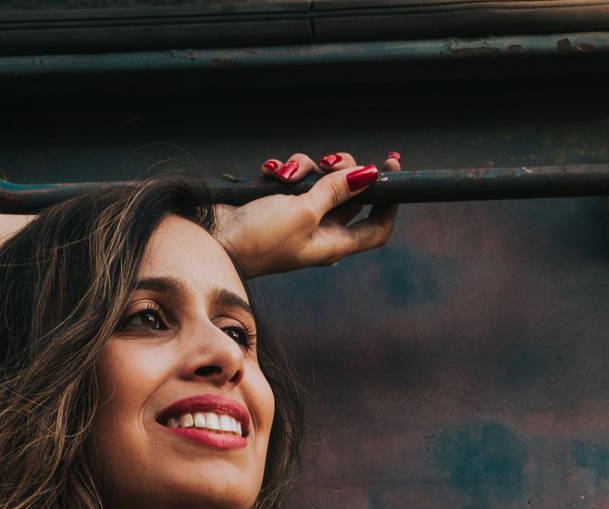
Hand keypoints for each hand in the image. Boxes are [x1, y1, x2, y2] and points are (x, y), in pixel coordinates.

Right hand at [215, 150, 400, 277]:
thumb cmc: (260, 239)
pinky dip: (289, 170)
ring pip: (324, 180)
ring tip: (289, 172)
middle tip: (331, 162)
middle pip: (353, 195)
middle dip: (345, 171)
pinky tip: (271, 172)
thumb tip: (369, 174)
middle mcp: (322, 232)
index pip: (377, 228)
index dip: (390, 200)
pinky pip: (298, 178)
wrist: (216, 242)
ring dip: (310, 166)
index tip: (392, 168)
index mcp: (334, 245)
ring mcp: (302, 217)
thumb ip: (337, 190)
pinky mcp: (282, 204)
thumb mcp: (304, 211)